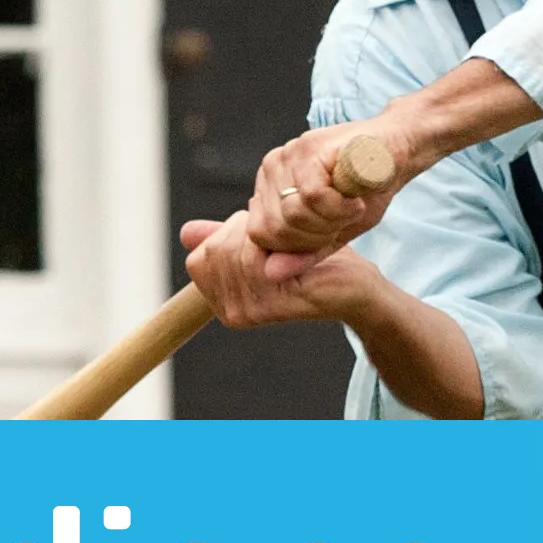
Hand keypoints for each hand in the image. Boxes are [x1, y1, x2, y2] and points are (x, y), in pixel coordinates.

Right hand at [180, 212, 384, 327]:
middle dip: (242, 230)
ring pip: (233, 253)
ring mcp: (252, 312)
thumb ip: (225, 241)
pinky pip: (254, 259)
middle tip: (276, 231)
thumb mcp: (263, 246)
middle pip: (212, 253)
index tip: (257, 232)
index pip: (198, 259)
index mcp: (224, 303)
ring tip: (285, 238)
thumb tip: (186, 232)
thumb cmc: (313, 263)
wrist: (356, 286)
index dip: (226, 234)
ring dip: (260, 233)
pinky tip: (292, 245)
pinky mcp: (273, 305)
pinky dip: (273, 241)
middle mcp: (233, 313)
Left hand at [246, 117, 422, 278]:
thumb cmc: (366, 190)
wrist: (397, 151)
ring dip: (331, 221)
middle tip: (343, 219)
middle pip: (273, 228)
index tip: (331, 231)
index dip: (298, 246)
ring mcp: (287, 156)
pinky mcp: (309, 149)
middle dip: (315, 236)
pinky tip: (355, 200)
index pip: (261, 235)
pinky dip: (340, 208)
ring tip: (350, 206)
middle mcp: (272, 170)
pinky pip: (312, 196)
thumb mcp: (335, 231)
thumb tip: (271, 273)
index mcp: (271, 189)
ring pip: (292, 214)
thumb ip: (304, 252)